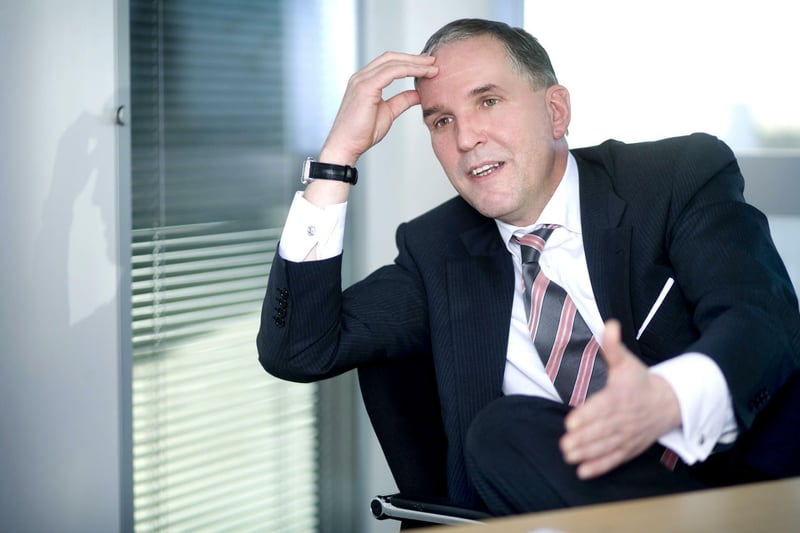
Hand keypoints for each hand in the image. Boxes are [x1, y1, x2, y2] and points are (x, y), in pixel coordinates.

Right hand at [319, 52, 437, 165]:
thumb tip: (417, 94)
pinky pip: (391, 72)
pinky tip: (423, 73)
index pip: (389, 63)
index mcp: (365, 81)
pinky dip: (409, 70)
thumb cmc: (361, 133)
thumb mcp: (388, 113)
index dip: (409, 61)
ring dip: (415, 63)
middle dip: (414, 58)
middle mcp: (361, 77)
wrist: (346, 146)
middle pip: (391, 58)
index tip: (428, 65)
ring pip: (393, 62)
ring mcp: (362, 80)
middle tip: (434, 61)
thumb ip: (401, 101)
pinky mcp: (365, 87)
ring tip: (433, 67)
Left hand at [559, 320, 681, 478]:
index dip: (587, 415)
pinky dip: (600, 467)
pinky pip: (615, 459)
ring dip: (587, 453)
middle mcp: (625, 418)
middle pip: (602, 430)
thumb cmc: (640, 381)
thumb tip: (609, 324)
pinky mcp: (630, 448)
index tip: (571, 421)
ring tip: (569, 457)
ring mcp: (629, 435)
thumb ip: (614, 346)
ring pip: (607, 446)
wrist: (669, 402)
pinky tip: (583, 472)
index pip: (603, 407)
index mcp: (621, 396)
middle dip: (583, 438)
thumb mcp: (627, 361)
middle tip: (565, 445)